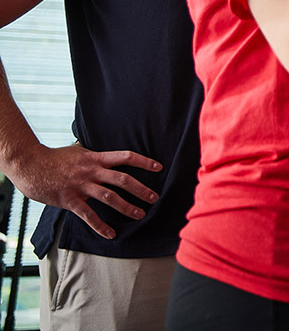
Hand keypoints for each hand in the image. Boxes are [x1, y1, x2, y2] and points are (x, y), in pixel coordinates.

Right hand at [6, 143, 160, 239]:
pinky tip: (111, 234)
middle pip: (123, 180)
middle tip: (155, 198)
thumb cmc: (57, 158)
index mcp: (96, 158)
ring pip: (110, 198)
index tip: (159, 167)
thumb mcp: (80, 150)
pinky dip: (100, 226)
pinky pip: (88, 215)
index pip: (126, 157)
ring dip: (127, 207)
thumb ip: (95, 154)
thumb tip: (108, 153)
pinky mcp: (70, 200)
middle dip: (141, 189)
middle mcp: (92, 171)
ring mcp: (82, 186)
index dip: (144, 162)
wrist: (32, 166)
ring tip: (140, 215)